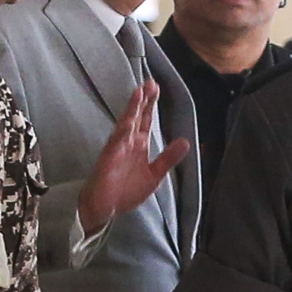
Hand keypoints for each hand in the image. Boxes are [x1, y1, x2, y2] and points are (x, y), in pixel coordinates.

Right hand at [79, 79, 190, 234]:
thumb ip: (168, 158)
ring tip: (139, 92)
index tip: (155, 88)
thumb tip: (186, 142)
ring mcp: (117, 148)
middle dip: (143, 99)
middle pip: (136, 116)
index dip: (150, 104)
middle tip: (150, 82)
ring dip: (132, 109)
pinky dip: (122, 131)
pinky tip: (128, 121)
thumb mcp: (154, 175)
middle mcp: (128, 142)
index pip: (146, 120)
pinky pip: (116, 143)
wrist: (105, 208)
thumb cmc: (126, 191)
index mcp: (139, 145)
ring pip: (126, 124)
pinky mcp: (109, 158)